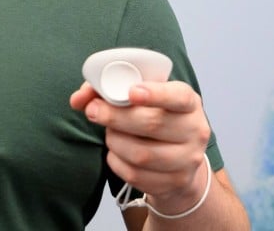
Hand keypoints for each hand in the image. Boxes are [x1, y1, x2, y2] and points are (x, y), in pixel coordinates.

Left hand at [70, 80, 211, 212]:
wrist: (177, 157)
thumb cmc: (151, 117)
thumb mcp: (139, 97)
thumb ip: (107, 91)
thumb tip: (79, 99)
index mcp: (188, 101)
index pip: (178, 96)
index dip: (154, 94)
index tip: (130, 92)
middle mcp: (194, 129)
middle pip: (152, 124)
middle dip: (115, 117)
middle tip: (93, 111)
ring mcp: (188, 159)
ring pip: (142, 154)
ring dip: (115, 141)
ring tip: (110, 134)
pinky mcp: (175, 182)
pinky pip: (136, 175)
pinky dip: (116, 162)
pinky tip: (116, 153)